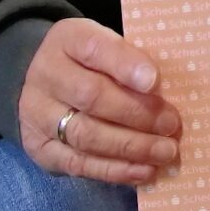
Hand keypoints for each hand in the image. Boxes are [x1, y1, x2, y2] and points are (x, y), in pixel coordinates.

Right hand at [17, 17, 181, 185]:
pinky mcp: (39, 149)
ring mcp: (38, 115)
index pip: (95, 48)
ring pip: (86, 135)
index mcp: (68, 40)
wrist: (43, 81)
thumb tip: (160, 88)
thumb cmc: (91, 62)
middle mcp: (46, 76)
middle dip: (138, 114)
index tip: (155, 81)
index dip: (126, 65)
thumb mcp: (109, 45)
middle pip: (92, 97)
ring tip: (165, 151)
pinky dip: (115, 170)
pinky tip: (144, 171)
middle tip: (171, 125)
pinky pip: (78, 164)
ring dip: (131, 147)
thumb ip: (130, 60)